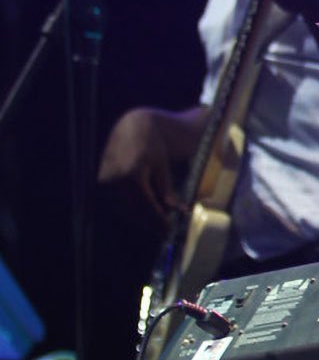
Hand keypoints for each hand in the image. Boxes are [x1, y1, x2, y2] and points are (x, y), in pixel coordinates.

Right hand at [98, 106, 188, 221]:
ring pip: (125, 208)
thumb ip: (166, 189)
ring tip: (156, 223)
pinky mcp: (102, 182)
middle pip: (135, 210)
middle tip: (165, 230)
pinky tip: (143, 213)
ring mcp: (106, 181)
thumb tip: (176, 209)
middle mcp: (115, 179)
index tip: (169, 228)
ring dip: (141, 218)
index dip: (159, 219)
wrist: (131, 128)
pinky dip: (131, 209)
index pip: (147, 205)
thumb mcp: (162, 165)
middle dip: (151, 221)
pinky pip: (117, 202)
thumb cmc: (151, 145)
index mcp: (132, 174)